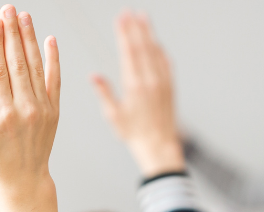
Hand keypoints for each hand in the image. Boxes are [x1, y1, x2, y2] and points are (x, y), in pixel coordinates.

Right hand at [0, 5, 63, 211]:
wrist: (24, 181)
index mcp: (2, 114)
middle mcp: (25, 109)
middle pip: (17, 62)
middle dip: (12, 32)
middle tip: (7, 8)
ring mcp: (42, 109)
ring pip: (35, 67)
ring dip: (29, 39)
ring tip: (23, 16)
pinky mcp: (54, 111)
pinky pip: (54, 80)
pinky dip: (53, 59)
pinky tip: (50, 40)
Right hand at [91, 12, 183, 176]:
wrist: (159, 145)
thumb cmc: (134, 134)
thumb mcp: (114, 116)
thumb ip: (104, 93)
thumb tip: (94, 76)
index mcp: (134, 86)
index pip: (129, 53)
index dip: (124, 34)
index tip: (121, 19)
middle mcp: (151, 81)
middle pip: (142, 47)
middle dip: (135, 27)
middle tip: (129, 11)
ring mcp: (162, 82)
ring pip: (155, 51)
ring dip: (149, 33)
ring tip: (143, 17)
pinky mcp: (170, 86)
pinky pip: (166, 63)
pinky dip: (160, 49)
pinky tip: (156, 41)